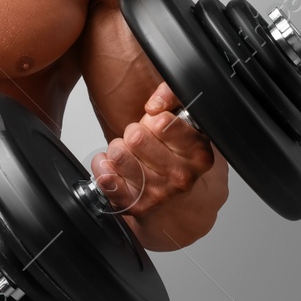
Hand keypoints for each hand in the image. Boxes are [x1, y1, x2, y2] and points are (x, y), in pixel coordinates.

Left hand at [90, 82, 228, 247]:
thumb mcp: (184, 120)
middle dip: (134, 132)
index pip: (162, 123)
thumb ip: (172, 96)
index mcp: (198, 153)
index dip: (153, 119)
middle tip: (141, 140)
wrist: (181, 200)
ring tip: (130, 153)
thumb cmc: (176, 154)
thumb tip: (154, 105)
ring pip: (118, 154)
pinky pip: (105, 177)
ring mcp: (158, 193)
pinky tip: (113, 165)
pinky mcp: (135, 205)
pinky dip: (103, 166)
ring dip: (118, 148)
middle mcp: (181, 176)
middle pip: (136, 137)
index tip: (155, 124)